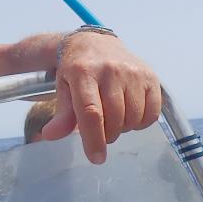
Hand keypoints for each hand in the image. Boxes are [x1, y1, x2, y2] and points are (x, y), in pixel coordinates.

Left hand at [41, 32, 161, 163]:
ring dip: (123, 128)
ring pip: (134, 118)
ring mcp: (133, 72)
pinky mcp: (150, 76)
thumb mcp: (62, 89)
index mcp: (83, 73)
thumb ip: (61, 115)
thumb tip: (50, 135)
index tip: (96, 158)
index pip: (91, 112)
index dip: (93, 139)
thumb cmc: (75, 70)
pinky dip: (141, 122)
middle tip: (99, 130)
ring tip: (112, 119)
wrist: (95, 43)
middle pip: (114, 119)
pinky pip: (152, 113)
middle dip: (106, 135)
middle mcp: (110, 70)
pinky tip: (129, 113)